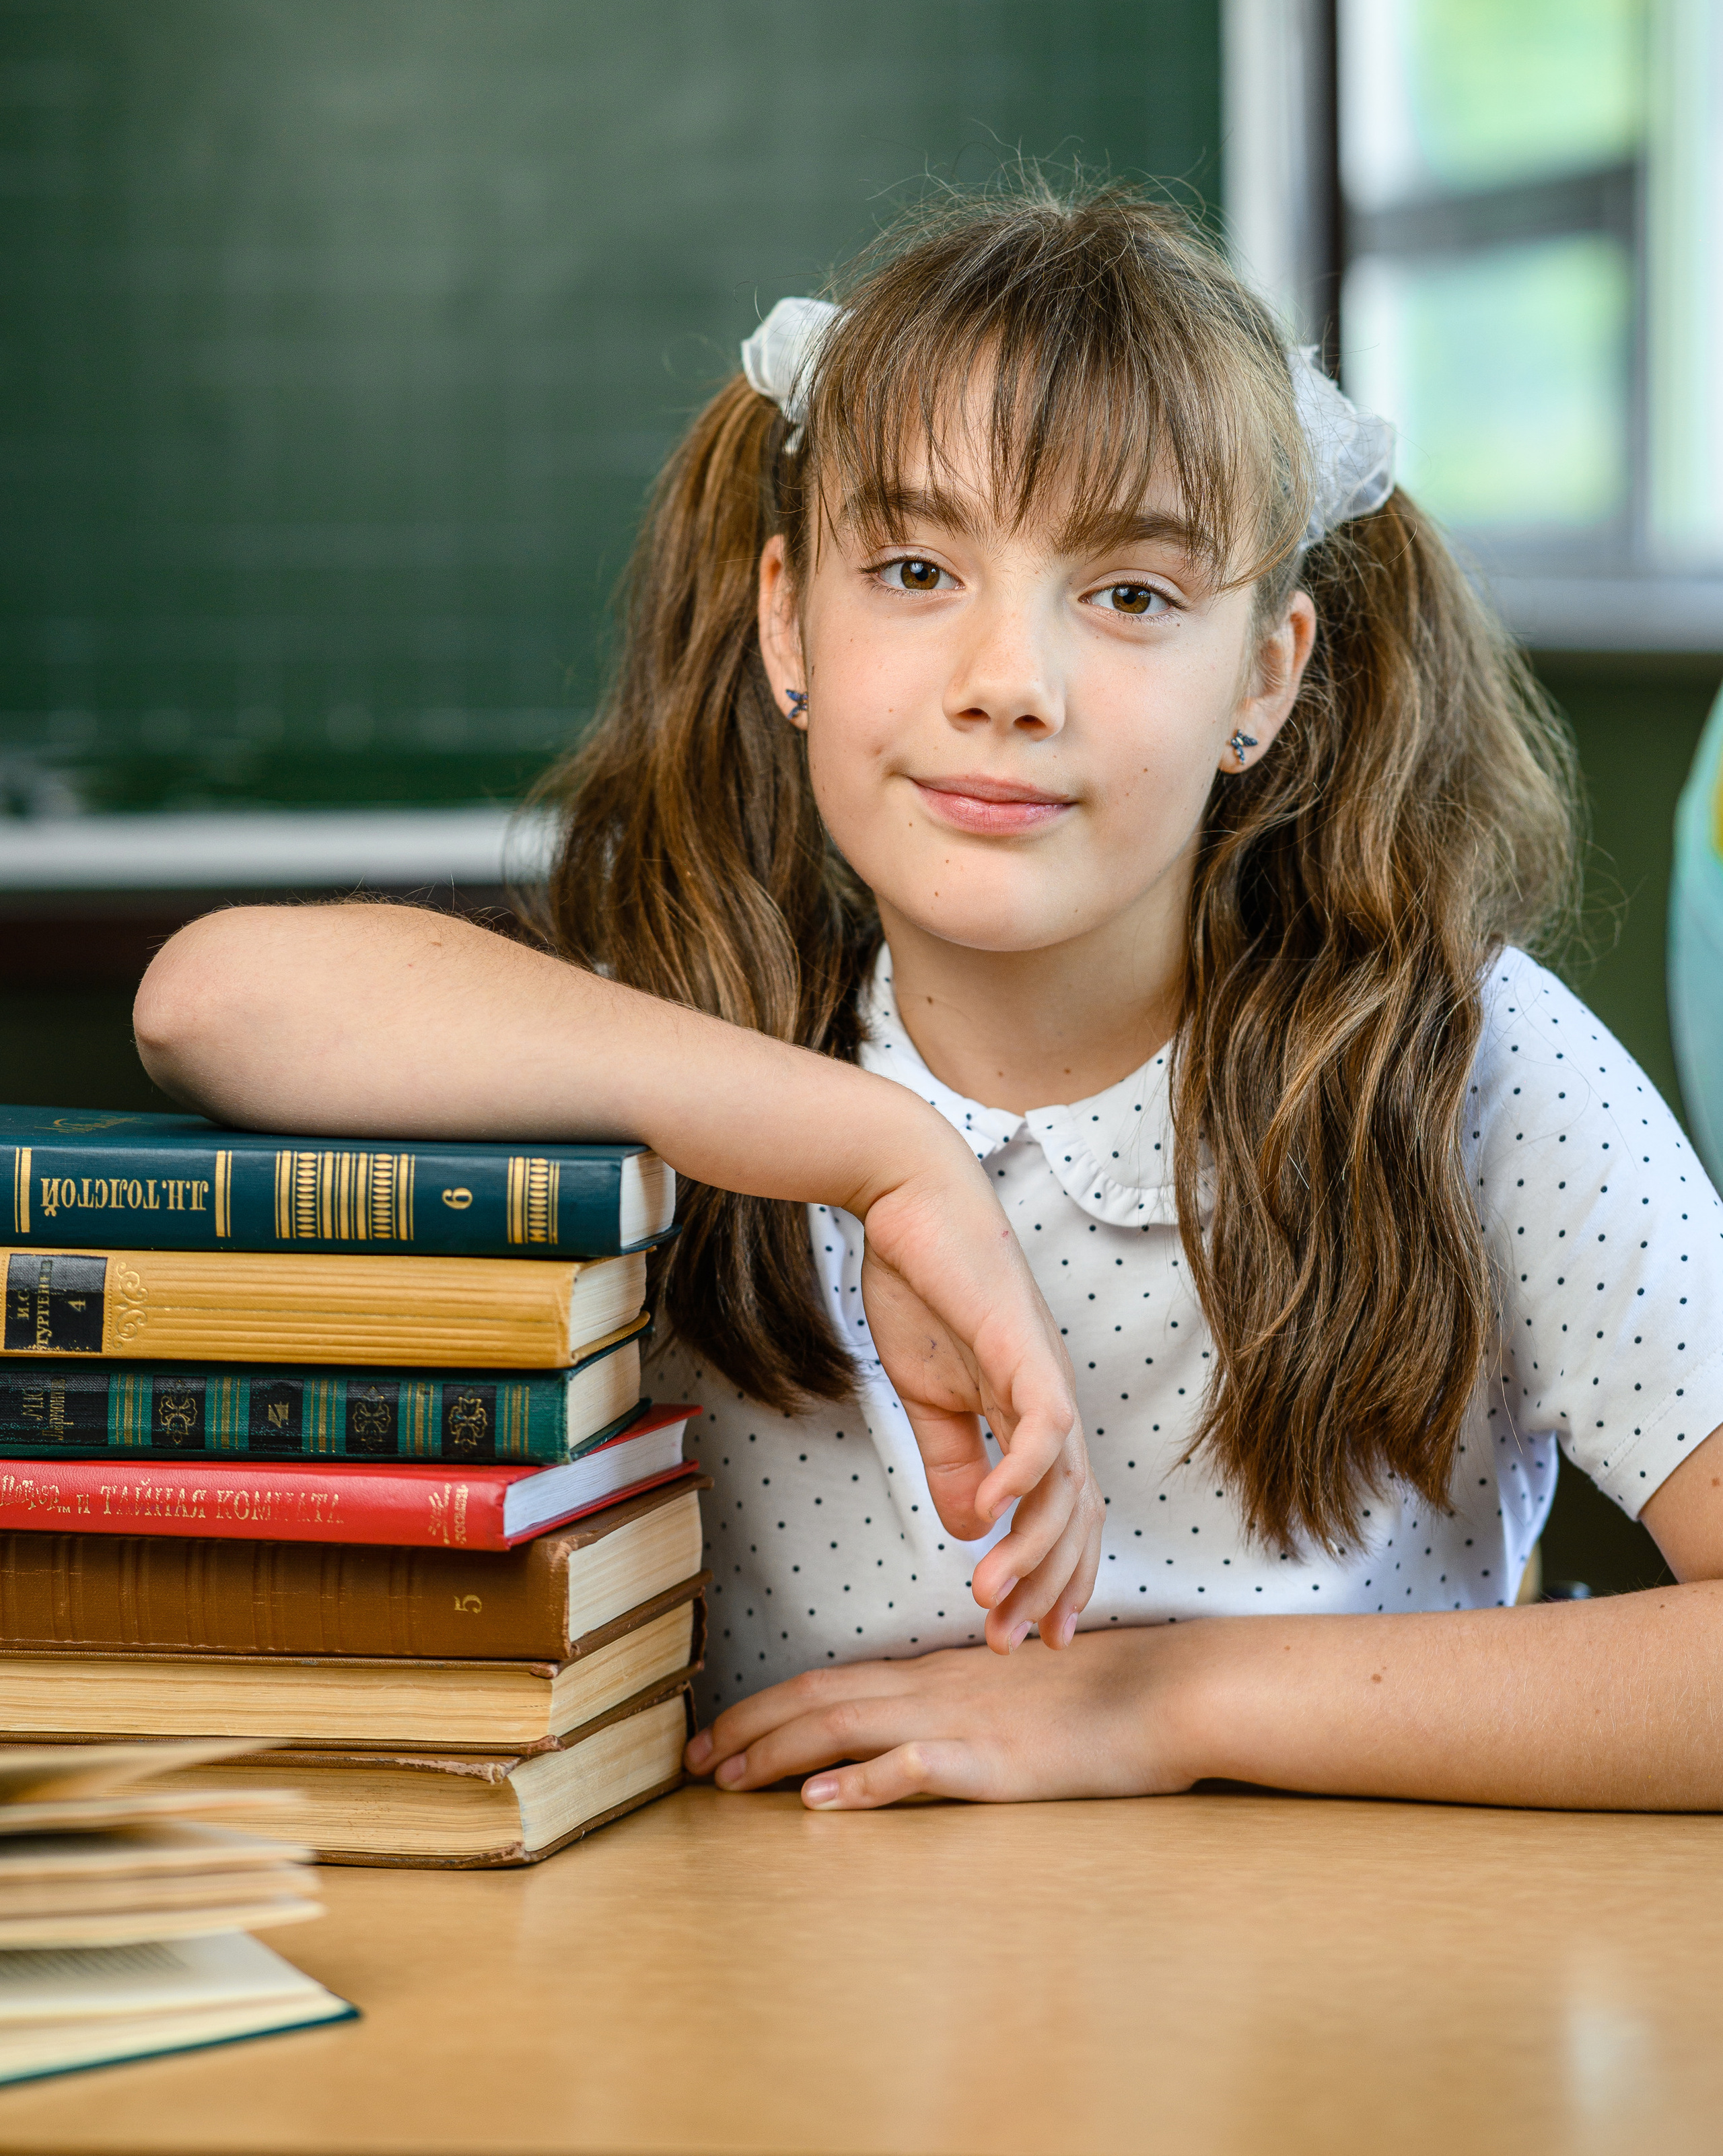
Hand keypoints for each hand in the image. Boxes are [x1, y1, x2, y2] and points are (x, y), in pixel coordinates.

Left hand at [683, 1631, 1197, 1807]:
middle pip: (819, 1700)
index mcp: (936, 1676)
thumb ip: (955, 1708)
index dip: (766, 1708)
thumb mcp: (1010, 1695)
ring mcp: (960, 1724)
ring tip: (725, 1780)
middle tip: (690, 1763)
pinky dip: (860, 1784)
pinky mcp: (993, 1764)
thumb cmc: (1094, 1699)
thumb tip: (902, 1736)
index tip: (716, 1736)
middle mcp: (933, 1690)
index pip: (831, 1684)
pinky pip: (915, 1770)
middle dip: (747, 1729)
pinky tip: (821, 1801)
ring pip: (847, 1727)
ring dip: (778, 1754)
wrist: (1162, 1693)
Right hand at [855, 1153, 1104, 1652]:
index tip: (1026, 1640)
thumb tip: (973, 1528)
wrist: (908, 1202)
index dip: (1051, 1581)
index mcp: (1032, 1419)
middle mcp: (1053, 1404)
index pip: (1061, 1516)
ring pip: (1063, 1484)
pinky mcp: (1022, 1348)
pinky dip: (1021, 1472)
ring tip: (988, 1596)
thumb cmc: (921, 1288)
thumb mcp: (929, 1398)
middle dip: (1046, 1587)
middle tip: (1009, 1645)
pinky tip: (991, 1513)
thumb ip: (951, 1461)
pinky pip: (1041, 1423)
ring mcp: (1044, 1376)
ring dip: (1029, 1548)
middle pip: (1074, 1516)